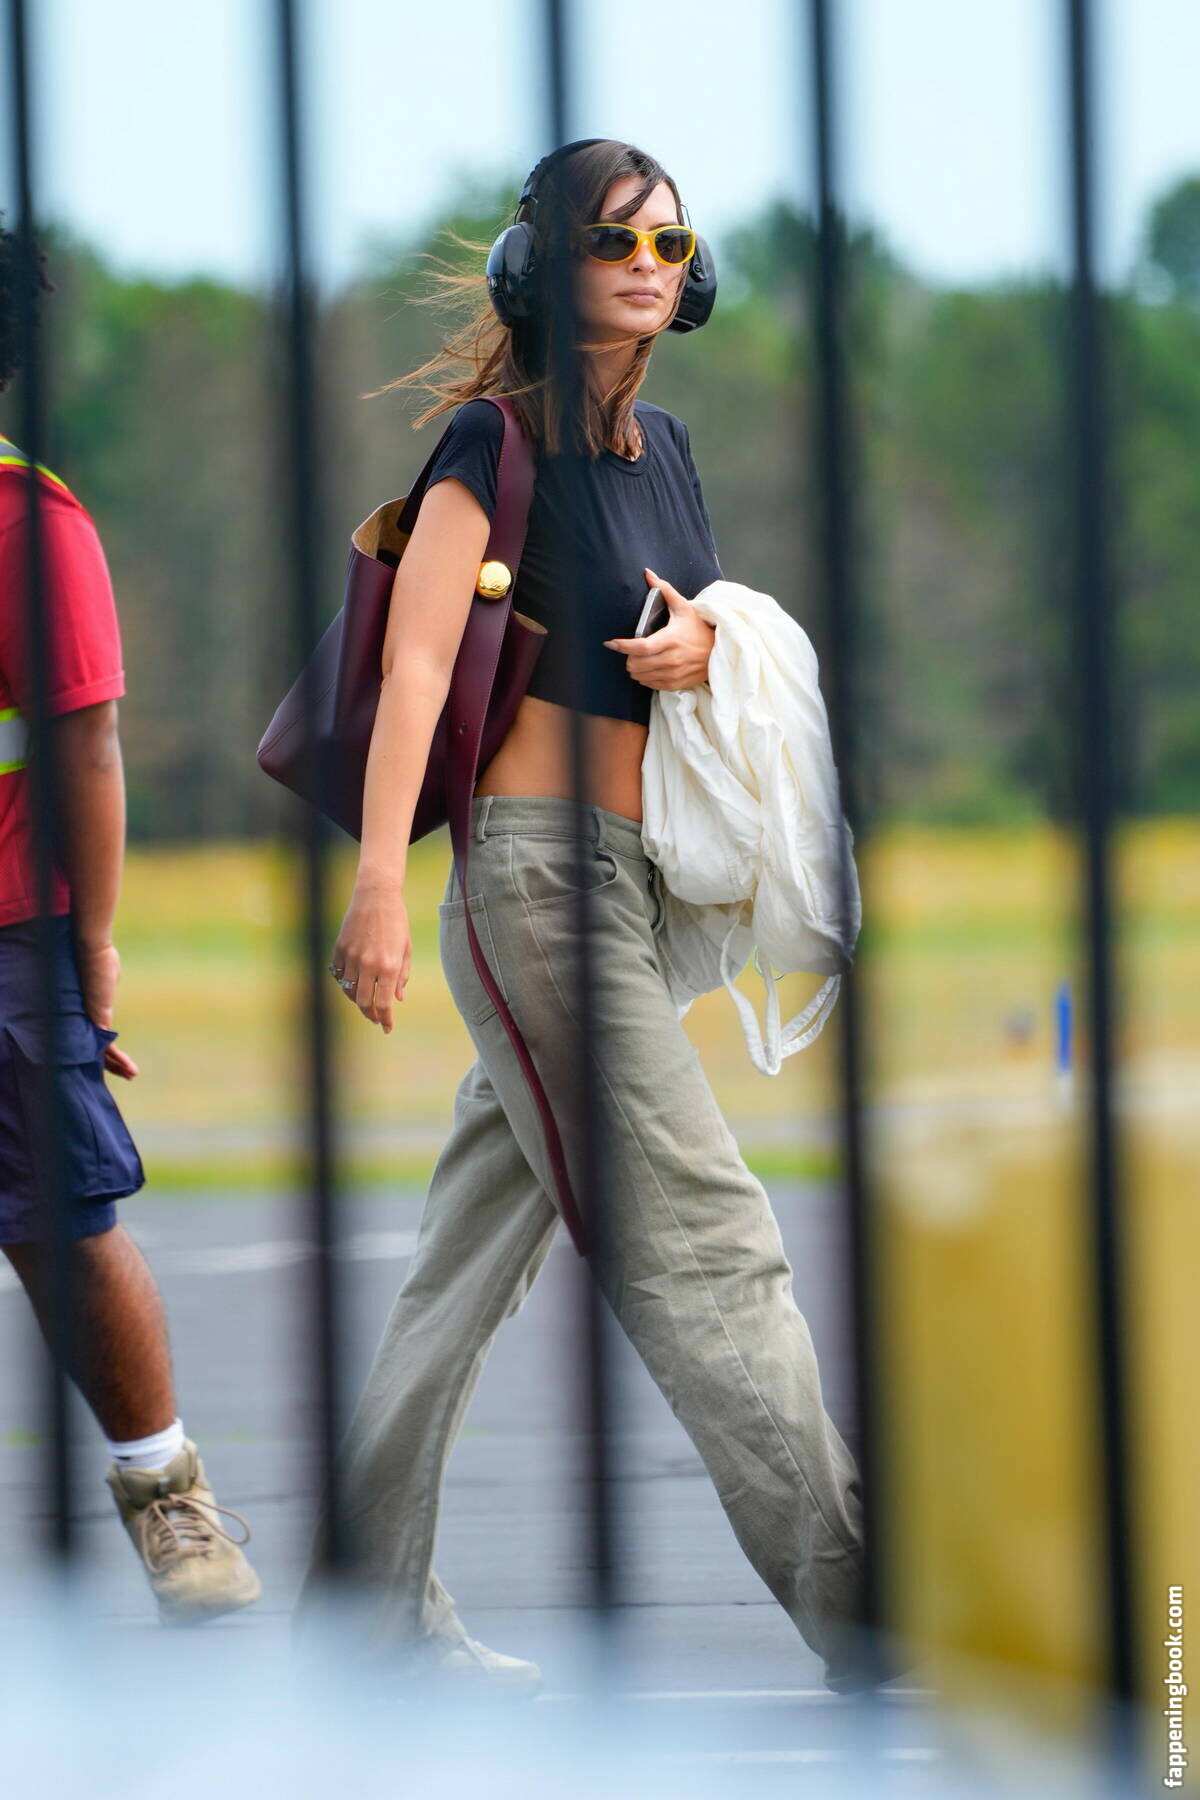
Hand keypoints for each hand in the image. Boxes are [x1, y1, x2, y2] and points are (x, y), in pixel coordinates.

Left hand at [73, 937, 138, 1079]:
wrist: (91, 947)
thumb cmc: (99, 956)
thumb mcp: (108, 976)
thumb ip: (106, 985)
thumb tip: (108, 978)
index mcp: (90, 1010)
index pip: (97, 1036)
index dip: (107, 1050)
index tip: (118, 1060)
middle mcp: (87, 1018)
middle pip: (97, 1048)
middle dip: (112, 1063)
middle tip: (125, 1074)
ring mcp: (90, 1019)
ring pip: (101, 1052)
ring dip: (117, 1066)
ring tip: (132, 1075)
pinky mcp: (96, 1018)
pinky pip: (105, 1046)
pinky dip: (117, 1059)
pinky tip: (128, 1068)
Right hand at [331, 874, 410, 1033]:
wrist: (377, 896)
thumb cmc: (397, 921)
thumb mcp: (405, 949)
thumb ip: (401, 976)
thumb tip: (397, 999)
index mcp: (389, 966)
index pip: (385, 1004)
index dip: (385, 1020)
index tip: (387, 1028)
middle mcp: (369, 964)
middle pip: (364, 1003)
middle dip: (370, 1015)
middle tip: (376, 1018)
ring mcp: (352, 957)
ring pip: (350, 990)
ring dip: (358, 1000)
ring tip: (366, 1002)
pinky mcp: (340, 949)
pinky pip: (339, 975)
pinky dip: (346, 983)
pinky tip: (354, 984)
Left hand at [603, 566, 715, 690]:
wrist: (718, 652)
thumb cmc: (698, 629)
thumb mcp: (684, 608)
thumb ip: (665, 590)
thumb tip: (648, 574)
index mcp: (671, 639)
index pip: (641, 647)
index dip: (623, 646)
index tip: (610, 643)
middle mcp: (672, 659)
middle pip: (636, 663)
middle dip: (628, 656)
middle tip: (631, 649)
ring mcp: (673, 673)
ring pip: (640, 676)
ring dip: (635, 668)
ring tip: (639, 659)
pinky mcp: (675, 684)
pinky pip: (650, 684)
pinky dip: (644, 677)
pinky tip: (648, 668)